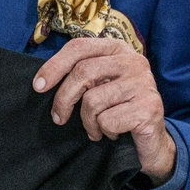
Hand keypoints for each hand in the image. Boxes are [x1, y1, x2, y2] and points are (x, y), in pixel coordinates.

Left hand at [34, 37, 176, 181]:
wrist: (152, 141)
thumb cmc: (118, 110)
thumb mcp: (99, 85)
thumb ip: (81, 75)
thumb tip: (42, 81)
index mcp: (118, 49)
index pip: (79, 47)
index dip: (54, 66)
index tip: (38, 86)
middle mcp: (134, 61)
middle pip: (83, 72)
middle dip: (63, 99)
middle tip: (59, 118)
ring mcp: (144, 83)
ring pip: (93, 100)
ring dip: (88, 122)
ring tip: (97, 128)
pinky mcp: (148, 107)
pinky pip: (107, 121)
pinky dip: (104, 132)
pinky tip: (114, 133)